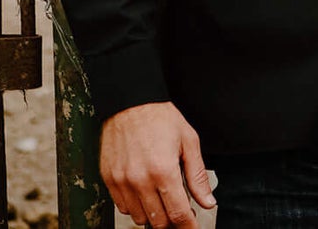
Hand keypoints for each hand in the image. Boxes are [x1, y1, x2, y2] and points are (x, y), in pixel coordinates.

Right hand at [100, 101, 215, 226]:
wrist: (130, 101)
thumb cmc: (161, 117)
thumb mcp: (188, 141)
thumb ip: (197, 175)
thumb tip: (208, 202)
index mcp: (164, 171)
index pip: (178, 214)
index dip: (188, 225)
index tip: (192, 227)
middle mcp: (140, 180)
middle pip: (159, 221)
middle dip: (172, 220)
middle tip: (179, 209)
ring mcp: (122, 181)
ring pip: (140, 219)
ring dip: (153, 214)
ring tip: (161, 197)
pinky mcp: (109, 179)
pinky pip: (123, 207)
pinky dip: (135, 206)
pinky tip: (144, 191)